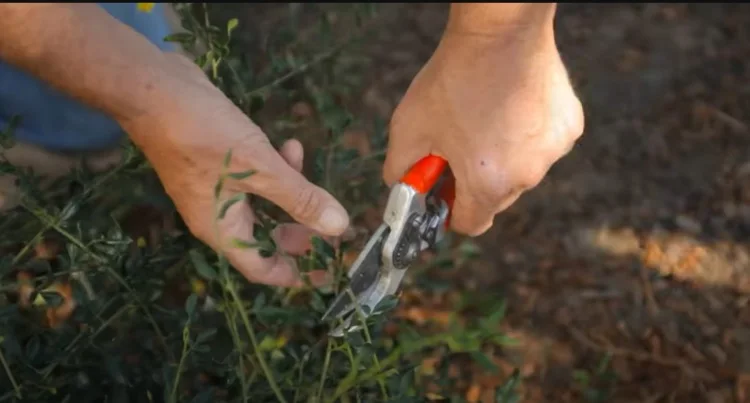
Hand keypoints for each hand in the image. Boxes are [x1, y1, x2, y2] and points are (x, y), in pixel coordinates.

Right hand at [121, 54, 349, 286]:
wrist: (152, 88)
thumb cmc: (204, 135)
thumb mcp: (260, 168)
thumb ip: (300, 198)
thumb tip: (340, 227)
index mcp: (222, 229)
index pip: (263, 268)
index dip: (296, 272)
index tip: (328, 270)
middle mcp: (217, 215)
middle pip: (267, 236)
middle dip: (300, 228)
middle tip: (331, 219)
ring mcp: (216, 188)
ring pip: (264, 201)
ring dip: (290, 188)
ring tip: (307, 164)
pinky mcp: (218, 162)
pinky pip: (255, 176)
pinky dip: (275, 166)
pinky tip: (289, 144)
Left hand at [383, 15, 583, 235]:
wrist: (500, 31)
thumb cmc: (455, 79)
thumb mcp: (408, 128)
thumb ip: (400, 171)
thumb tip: (401, 187)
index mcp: (489, 184)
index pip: (472, 224)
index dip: (451, 211)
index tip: (443, 192)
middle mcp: (528, 176)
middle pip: (495, 198)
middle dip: (475, 180)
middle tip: (457, 145)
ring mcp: (553, 152)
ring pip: (520, 170)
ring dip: (502, 157)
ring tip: (484, 118)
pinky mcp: (569, 127)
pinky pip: (541, 145)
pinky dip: (525, 134)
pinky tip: (511, 105)